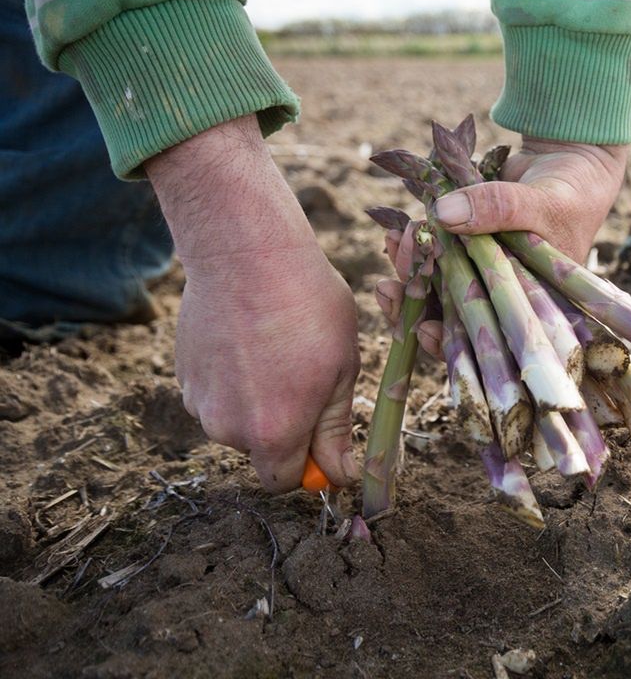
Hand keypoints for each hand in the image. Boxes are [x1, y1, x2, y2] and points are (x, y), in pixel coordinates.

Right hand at [146, 116, 360, 492]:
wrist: (245, 253)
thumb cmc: (307, 306)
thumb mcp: (342, 368)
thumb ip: (336, 429)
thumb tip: (338, 475)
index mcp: (272, 434)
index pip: (284, 482)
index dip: (308, 464)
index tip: (325, 437)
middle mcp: (226, 428)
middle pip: (260, 452)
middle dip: (285, 429)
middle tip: (308, 375)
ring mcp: (198, 401)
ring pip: (236, 421)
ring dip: (259, 401)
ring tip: (278, 348)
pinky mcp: (182, 375)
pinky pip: (216, 394)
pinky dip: (234, 379)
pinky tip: (250, 339)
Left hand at [380, 136, 625, 360]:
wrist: (567, 160)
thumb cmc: (570, 193)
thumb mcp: (542, 203)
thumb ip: (498, 207)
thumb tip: (444, 214)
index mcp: (526, 307)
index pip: (484, 341)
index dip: (449, 342)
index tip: (421, 328)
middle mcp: (500, 295)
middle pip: (450, 318)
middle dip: (414, 307)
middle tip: (389, 287)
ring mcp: (480, 270)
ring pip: (435, 286)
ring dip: (409, 272)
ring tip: (396, 243)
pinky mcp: (466, 243)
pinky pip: (433, 253)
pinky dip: (413, 246)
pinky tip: (395, 233)